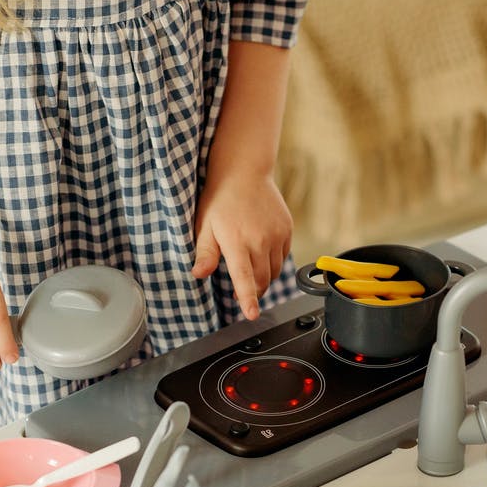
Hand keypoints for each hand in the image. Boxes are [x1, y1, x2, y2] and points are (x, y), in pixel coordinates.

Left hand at [191, 171, 292, 320]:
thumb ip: (205, 253)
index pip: (245, 278)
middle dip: (254, 292)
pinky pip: (282, 257)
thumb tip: (198, 274)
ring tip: (250, 269)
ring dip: (263, 278)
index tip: (252, 314)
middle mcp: (260, 240)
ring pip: (274, 271)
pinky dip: (273, 263)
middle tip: (241, 293)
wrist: (245, 171)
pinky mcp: (287, 230)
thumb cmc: (221, 198)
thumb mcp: (205, 225)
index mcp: (237, 242)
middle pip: (262, 280)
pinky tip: (261, 253)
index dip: (248, 299)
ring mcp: (277, 236)